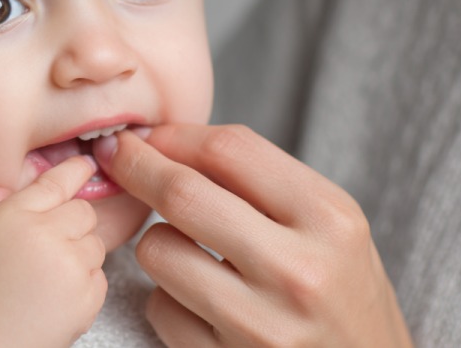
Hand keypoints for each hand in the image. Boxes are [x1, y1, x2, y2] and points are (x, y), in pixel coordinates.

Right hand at [0, 156, 107, 347]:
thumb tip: (5, 190)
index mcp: (13, 217)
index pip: (56, 182)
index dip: (74, 170)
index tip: (85, 165)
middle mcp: (46, 236)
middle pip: (83, 211)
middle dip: (71, 222)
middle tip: (48, 244)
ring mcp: (70, 268)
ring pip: (95, 243)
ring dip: (79, 252)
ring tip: (47, 275)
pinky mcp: (87, 298)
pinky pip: (100, 276)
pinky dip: (84, 282)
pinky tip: (55, 296)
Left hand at [96, 125, 411, 346]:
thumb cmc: (344, 294)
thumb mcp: (331, 227)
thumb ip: (262, 182)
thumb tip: (165, 142)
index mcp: (330, 219)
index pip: (229, 149)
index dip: (174, 135)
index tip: (149, 135)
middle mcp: (299, 271)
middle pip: (182, 194)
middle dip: (136, 166)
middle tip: (117, 156)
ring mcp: (262, 325)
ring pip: (158, 251)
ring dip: (157, 241)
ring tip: (187, 251)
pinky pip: (160, 308)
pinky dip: (166, 297)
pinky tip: (197, 302)